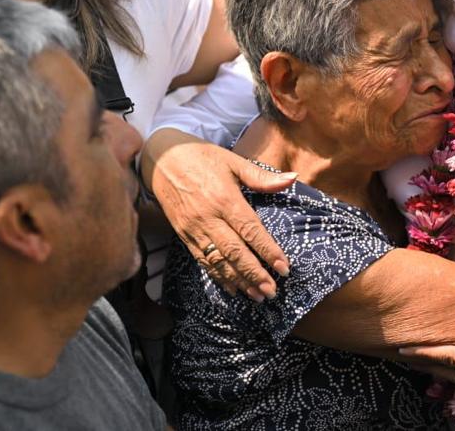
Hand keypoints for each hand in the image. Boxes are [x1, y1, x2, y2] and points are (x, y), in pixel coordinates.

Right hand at [147, 134, 295, 299]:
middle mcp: (208, 217)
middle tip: (272, 291)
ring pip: (218, 261)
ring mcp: (194, 229)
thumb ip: (262, 176)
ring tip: (257, 296)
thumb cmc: (202, 157)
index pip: (250, 230)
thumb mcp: (233, 161)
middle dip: (254, 274)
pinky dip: (218, 276)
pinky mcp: (183, 235)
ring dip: (238, 281)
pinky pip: (202, 260)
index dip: (268, 250)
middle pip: (234, 252)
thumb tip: (293, 178)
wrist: (161, 159)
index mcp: (224, 198)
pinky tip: (232, 288)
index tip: (284, 268)